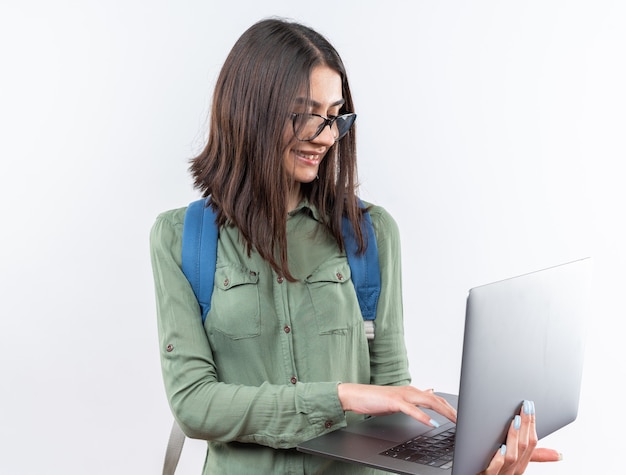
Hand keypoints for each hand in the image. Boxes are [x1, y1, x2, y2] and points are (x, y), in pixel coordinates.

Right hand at [337, 383, 456, 426]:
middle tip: (465, 420)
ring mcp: (403, 395)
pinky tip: (432, 423)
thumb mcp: (400, 399)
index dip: (451, 407)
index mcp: (412, 391)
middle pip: (437, 400)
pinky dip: (424, 417)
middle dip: (452, 410)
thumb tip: (430, 392)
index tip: (462, 416)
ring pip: (428, 402)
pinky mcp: (394, 402)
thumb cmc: (376, 398)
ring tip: (455, 420)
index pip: (437, 399)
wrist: (357, 395)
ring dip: (444, 411)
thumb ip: (416, 397)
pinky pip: (412, 410)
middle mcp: (410, 391)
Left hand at [478, 401, 561, 474]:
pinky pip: (494, 469)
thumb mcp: (517, 462)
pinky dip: (498, 458)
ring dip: (514, 437)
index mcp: (521, 464)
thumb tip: (559, 454)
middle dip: (526, 426)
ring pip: (511, 457)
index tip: (530, 407)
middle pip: (524, 447)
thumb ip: (534, 456)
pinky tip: (499, 447)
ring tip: (515, 421)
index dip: (532, 424)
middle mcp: (514, 470)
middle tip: (525, 407)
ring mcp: (501, 473)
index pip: (531, 443)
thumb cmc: (497, 471)